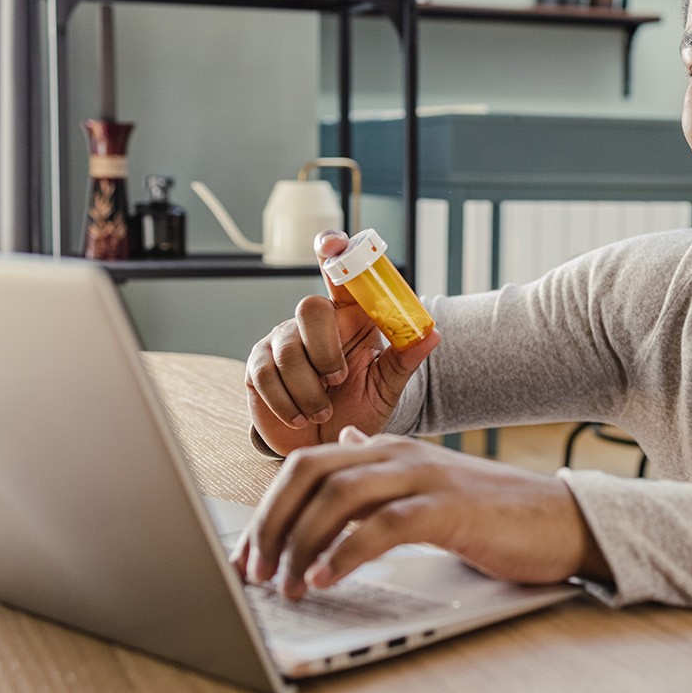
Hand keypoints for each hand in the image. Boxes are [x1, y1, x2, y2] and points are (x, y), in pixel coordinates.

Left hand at [228, 426, 609, 598]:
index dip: (267, 508)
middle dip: (271, 523)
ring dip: (301, 543)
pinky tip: (329, 578)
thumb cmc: (491, 512)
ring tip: (288, 584)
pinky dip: (347, 553)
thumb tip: (347, 446)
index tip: (248, 555)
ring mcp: (424, 477)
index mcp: (388, 449)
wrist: (559, 521)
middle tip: (255, 571)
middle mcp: (399, 454)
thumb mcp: (427, 481)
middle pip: (310, 473)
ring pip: (338, 496)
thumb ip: (383, 467)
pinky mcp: (449, 509)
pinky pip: (384, 526)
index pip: (305, 465)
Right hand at [246, 231, 440, 455]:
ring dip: (310, 389)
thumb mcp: (387, 387)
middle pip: (309, 307)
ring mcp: (281, 341)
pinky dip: (287, 402)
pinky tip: (300, 417)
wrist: (328, 447)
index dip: (333, 251)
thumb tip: (433, 334)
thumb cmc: (358, 409)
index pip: (340, 273)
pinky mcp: (258, 366)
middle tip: (339, 380)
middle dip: (325, 350)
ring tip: (324, 412)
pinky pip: (265, 375)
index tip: (334, 245)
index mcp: (350, 317)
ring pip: (288, 349)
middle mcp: (314, 323)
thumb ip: (405, 359)